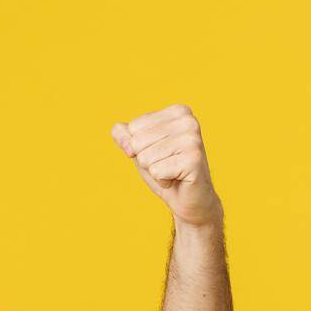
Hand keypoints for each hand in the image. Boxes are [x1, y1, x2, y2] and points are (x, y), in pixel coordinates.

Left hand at [110, 104, 222, 227]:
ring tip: (172, 172)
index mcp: (178, 112)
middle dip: (146, 160)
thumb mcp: (141, 150)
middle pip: (137, 142)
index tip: (160, 153)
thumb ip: (125, 136)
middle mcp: (188, 121)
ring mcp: (192, 139)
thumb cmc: (165, 170)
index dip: (139, 147)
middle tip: (167, 165)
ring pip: (145, 157)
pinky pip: (156, 172)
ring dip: (155, 171)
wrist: (189, 198)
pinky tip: (177, 179)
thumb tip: (117, 129)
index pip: (133, 127)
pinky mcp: (193, 160)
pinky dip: (163, 181)